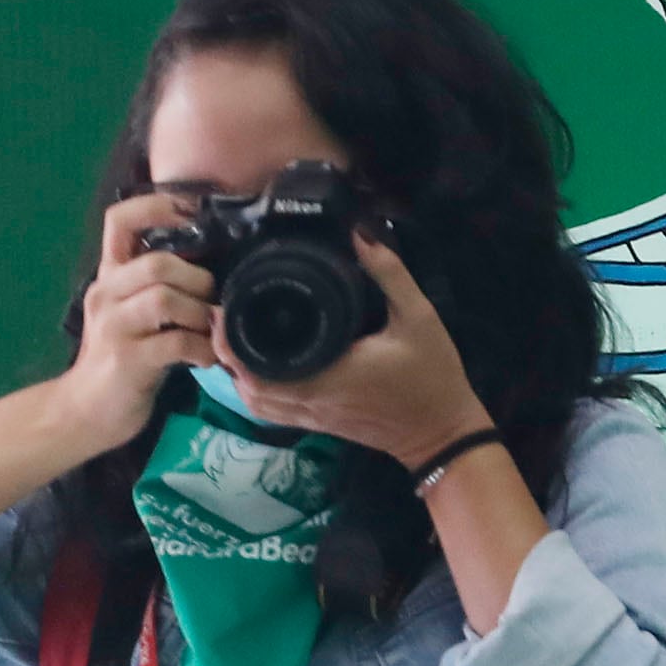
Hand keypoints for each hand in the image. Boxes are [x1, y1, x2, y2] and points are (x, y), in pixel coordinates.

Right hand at [53, 191, 220, 455]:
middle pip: (157, 262)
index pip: (119, 220)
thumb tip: (219, 263)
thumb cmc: (126, 355)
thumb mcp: (138, 311)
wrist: (90, 409)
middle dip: (198, 279)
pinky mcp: (127, 360)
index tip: (194, 211)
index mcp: (111, 275)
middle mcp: (106, 293)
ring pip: (164, 298)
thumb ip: (164, 284)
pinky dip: (202, 349)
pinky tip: (206, 358)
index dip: (157, 206)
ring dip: (202, 314)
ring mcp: (113, 326)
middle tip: (213, 302)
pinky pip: (175, 343)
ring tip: (211, 332)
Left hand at [226, 234, 491, 468]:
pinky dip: (254, 391)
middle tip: (222, 315)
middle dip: (224, 352)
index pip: (257, 367)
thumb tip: (360, 235)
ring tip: (232, 338)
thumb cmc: (432, 375)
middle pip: (245, 385)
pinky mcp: (318, 423)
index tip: (224, 306)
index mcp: (328, 374)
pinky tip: (254, 367)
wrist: (443, 430)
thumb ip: (390, 274)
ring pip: (254, 401)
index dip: (229, 340)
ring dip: (236, 374)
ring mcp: (313, 415)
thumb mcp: (419, 317)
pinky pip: (271, 411)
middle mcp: (312, 399)